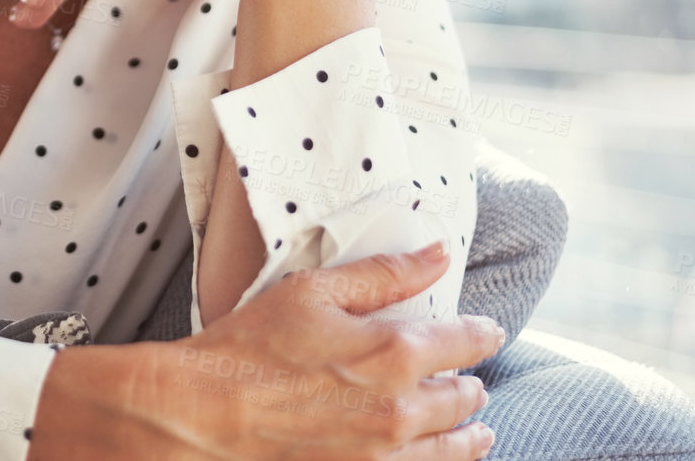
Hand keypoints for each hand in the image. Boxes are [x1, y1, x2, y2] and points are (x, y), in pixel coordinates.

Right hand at [27, 243, 502, 460]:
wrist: (206, 414)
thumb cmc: (251, 348)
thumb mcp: (313, 292)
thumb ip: (384, 275)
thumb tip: (437, 254)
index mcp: (396, 353)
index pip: (465, 341)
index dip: (481, 333)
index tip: (488, 330)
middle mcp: (403, 409)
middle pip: (464, 397)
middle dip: (471, 384)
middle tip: (471, 377)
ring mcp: (386, 453)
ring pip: (454, 446)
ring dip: (468, 432)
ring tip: (477, 429)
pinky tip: (436, 456)